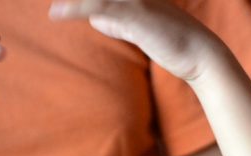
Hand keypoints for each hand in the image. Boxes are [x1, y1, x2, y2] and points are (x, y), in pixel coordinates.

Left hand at [50, 0, 222, 82]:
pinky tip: (56, 14)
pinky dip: (74, 9)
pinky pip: (97, 7)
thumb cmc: (169, 41)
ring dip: (72, 1)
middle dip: (75, 0)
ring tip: (51, 8)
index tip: (61, 8)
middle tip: (53, 7)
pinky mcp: (133, 12)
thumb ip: (113, 20)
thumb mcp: (136, 27)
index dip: (80, 1)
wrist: (199, 54)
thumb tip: (93, 20)